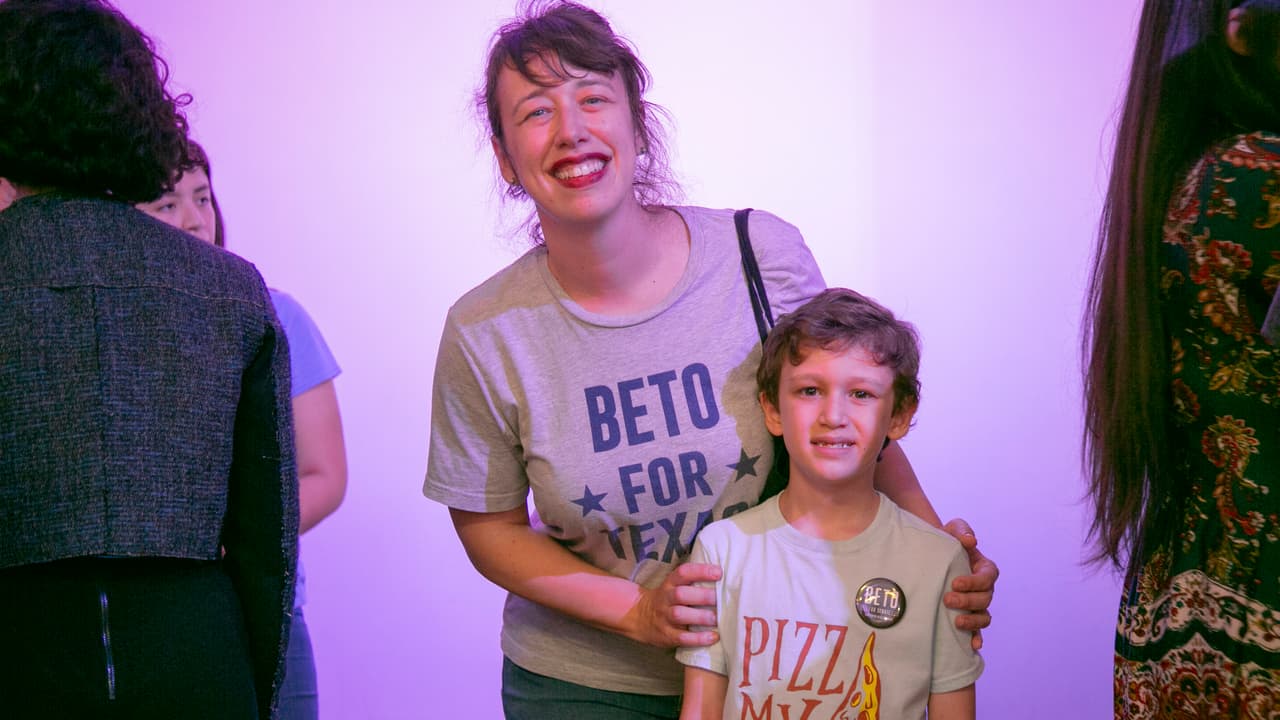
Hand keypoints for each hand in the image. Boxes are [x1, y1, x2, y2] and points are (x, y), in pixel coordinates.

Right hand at [628, 562, 720, 648]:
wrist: (639, 617)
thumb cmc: (667, 600)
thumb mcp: (673, 586)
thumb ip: (693, 583)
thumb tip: (724, 579)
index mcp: (669, 584)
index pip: (683, 573)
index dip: (700, 571)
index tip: (719, 572)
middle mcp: (666, 599)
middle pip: (681, 594)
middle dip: (702, 596)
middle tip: (720, 599)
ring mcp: (664, 618)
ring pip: (680, 615)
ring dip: (701, 617)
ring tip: (717, 618)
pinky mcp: (666, 636)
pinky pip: (682, 637)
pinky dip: (698, 638)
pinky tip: (713, 637)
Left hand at [941, 517, 997, 650]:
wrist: (931, 554)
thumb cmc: (946, 540)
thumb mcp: (953, 529)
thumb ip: (962, 531)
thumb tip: (970, 541)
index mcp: (984, 568)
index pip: (988, 576)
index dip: (974, 582)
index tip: (955, 582)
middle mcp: (984, 588)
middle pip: (985, 599)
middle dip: (968, 601)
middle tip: (947, 600)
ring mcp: (977, 604)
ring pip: (984, 616)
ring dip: (973, 622)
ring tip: (956, 622)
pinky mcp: (967, 615)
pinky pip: (978, 630)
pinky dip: (976, 637)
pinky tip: (972, 646)